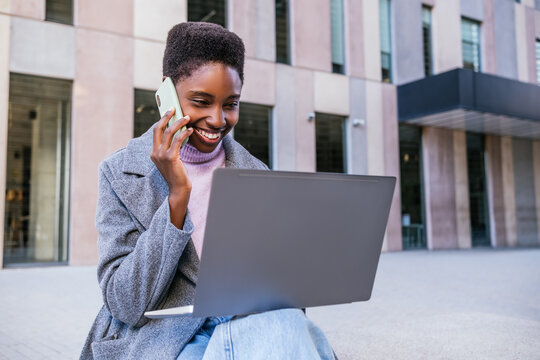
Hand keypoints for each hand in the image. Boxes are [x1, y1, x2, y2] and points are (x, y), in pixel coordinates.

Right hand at [150, 108, 193, 227]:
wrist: (178, 189)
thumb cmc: (177, 174)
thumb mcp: (171, 159)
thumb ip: (170, 148)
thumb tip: (178, 133)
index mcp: (153, 153)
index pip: (156, 132)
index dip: (162, 120)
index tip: (169, 112)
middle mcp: (155, 152)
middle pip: (158, 128)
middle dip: (166, 116)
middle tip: (174, 108)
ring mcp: (161, 155)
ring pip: (169, 132)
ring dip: (179, 123)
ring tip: (188, 118)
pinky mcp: (170, 157)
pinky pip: (178, 140)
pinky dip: (184, 133)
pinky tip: (190, 130)